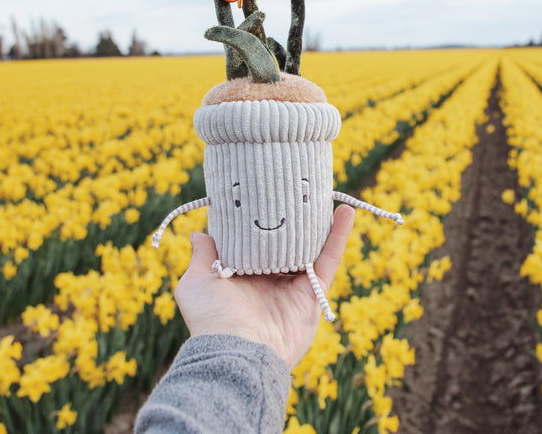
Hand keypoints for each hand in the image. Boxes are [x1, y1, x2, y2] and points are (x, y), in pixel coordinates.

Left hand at [174, 204, 354, 369]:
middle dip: (291, 218)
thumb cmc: (212, 319)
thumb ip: (202, 256)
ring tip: (324, 193)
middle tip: (296, 188)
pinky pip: (329, 259)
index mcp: (242, 273)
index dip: (258, 218)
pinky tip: (345, 210)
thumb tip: (197, 233)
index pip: (253, 240)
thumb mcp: (196, 283)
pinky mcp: (313, 293)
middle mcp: (268, 278)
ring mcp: (292, 285)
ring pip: (310, 246)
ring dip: (319, 221)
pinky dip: (338, 235)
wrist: (239, 353)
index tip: (261, 192)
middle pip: (285, 241)